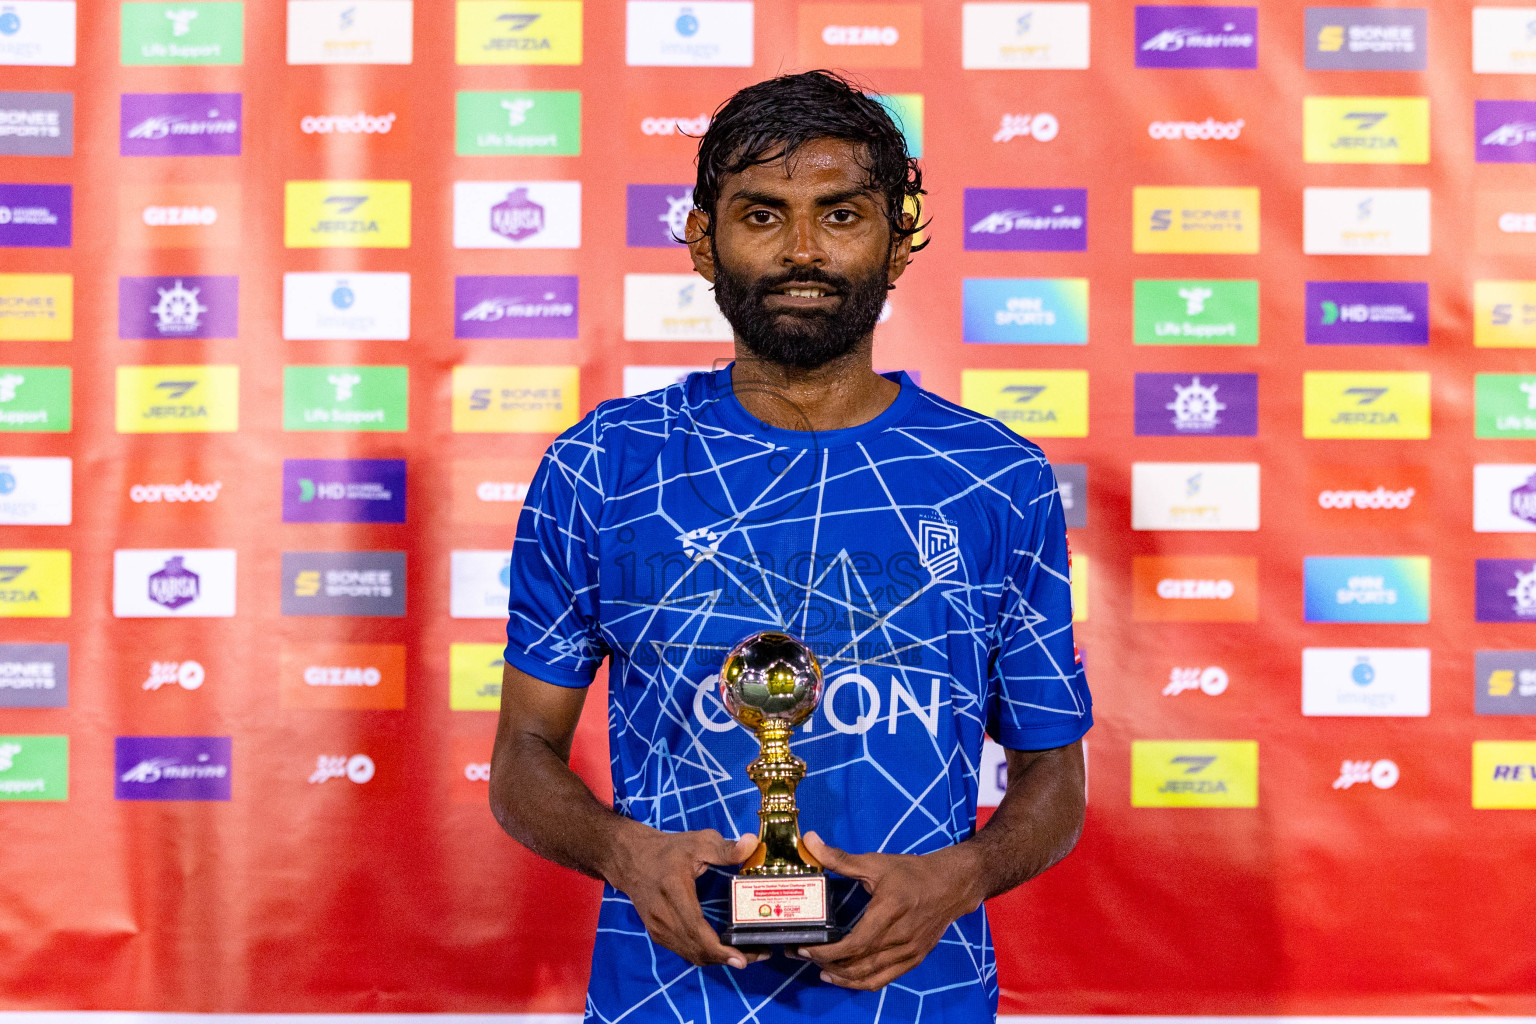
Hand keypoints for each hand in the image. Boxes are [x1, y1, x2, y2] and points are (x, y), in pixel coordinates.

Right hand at [605, 825, 767, 968]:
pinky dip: (704, 955)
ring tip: (745, 954)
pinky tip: (722, 950)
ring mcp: (658, 928)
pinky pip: (684, 951)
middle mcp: (663, 916)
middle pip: (697, 949)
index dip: (720, 950)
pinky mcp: (657, 933)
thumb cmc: (666, 849)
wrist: (629, 858)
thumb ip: (725, 847)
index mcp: (674, 893)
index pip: (696, 929)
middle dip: (727, 958)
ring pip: (691, 954)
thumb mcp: (697, 842)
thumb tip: (752, 843)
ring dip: (717, 960)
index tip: (742, 959)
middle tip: (757, 954)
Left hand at [796, 831, 981, 990]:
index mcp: (890, 911)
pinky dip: (861, 982)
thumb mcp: (875, 862)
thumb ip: (839, 857)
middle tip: (805, 956)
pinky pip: (883, 979)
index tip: (805, 949)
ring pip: (869, 976)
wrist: (952, 884)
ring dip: (842, 978)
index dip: (827, 952)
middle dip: (827, 964)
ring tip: (820, 970)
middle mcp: (900, 937)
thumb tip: (810, 840)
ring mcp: (909, 951)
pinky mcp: (914, 959)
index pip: (854, 944)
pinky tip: (845, 978)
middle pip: (858, 964)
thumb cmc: (912, 872)